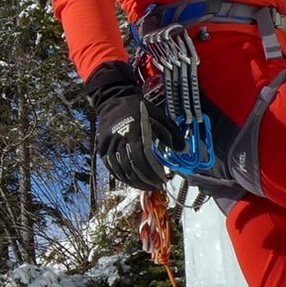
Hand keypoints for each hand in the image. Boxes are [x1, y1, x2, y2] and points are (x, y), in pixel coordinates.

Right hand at [86, 61, 180, 191]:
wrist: (113, 99)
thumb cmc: (139, 108)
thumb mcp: (159, 116)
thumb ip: (171, 133)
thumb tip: (183, 150)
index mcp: (134, 131)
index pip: (142, 157)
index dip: (153, 171)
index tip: (163, 179)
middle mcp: (119, 139)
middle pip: (131, 166)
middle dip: (145, 179)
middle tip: (157, 186)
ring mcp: (108, 145)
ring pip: (119, 170)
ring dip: (134, 182)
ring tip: (146, 187)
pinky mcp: (102, 149)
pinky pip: (111, 168)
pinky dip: (122, 177)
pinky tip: (132, 182)